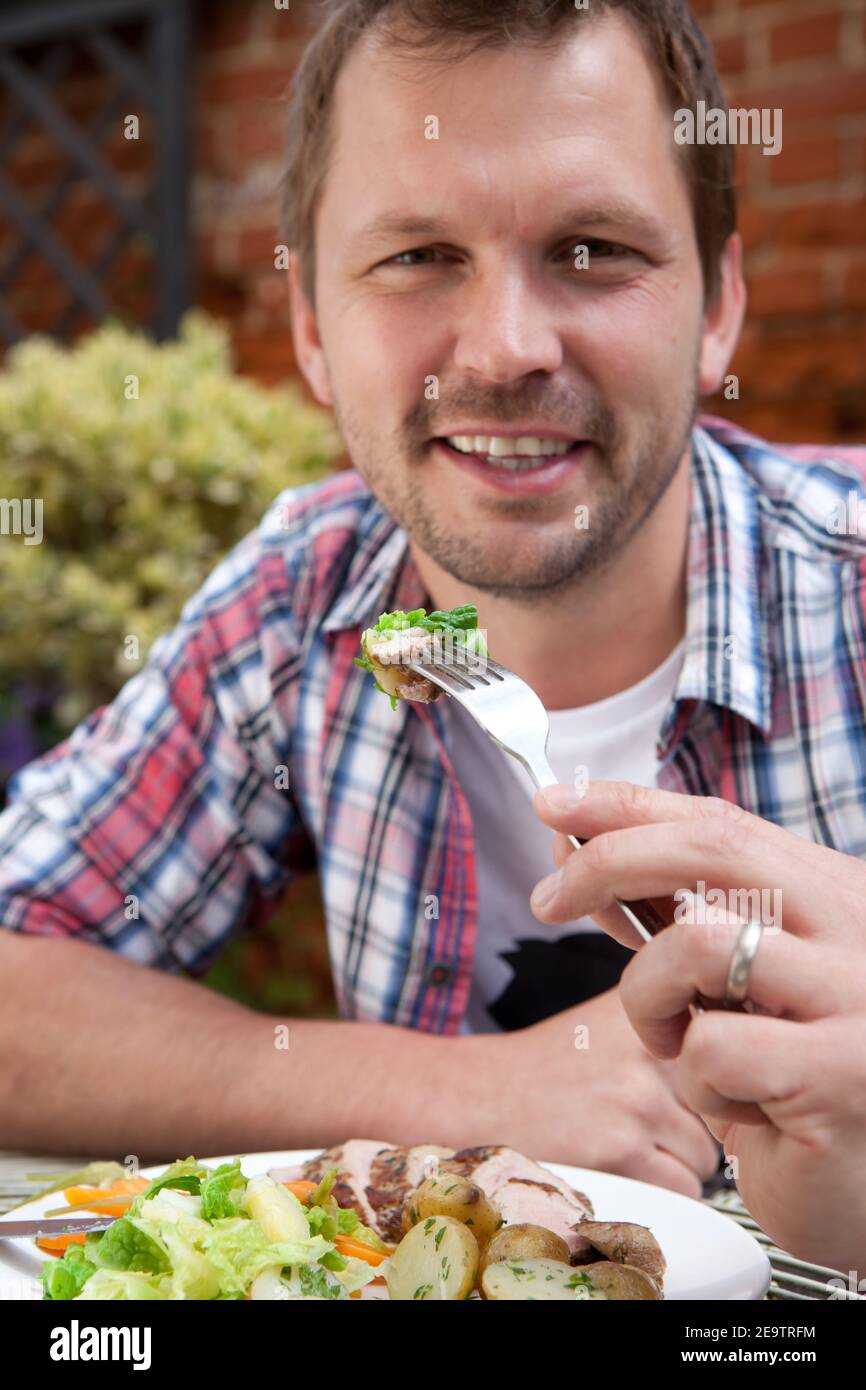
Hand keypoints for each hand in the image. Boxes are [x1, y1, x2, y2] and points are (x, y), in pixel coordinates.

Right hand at [492, 983, 718, 1196]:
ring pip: (705, 1155)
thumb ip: (670, 1016)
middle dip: (691, 1125)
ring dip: (678, 1161)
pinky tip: (623, 1166)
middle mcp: (649, 1048)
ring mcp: (636, 1100)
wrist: (480, 1096)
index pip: (724, 1057)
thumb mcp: (609, 1016)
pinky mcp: (621, 1151)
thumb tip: (736, 1034)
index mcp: (651, 1009)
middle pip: (721, 1110)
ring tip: (627, 1142)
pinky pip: (684, 1188)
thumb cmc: (547, 1065)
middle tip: (640, 1121)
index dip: (710, 1083)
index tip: (687, 1089)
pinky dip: (662, 1189)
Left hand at [530, 779, 865, 1272]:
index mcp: (833, 892)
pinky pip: (711, 1048)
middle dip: (604, 862)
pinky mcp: (839, 1074)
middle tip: (547, 903)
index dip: (627, 804)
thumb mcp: (730, 980)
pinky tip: (738, 1108)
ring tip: (674, 1043)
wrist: (863, 1186)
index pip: (719, 821)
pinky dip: (695, 1082)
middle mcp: (856, 927)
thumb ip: (670, 913)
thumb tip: (575, 848)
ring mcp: (855, 996)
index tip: (553, 802)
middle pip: (708, 848)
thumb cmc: (787, 1079)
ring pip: (696, 943)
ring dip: (650, 999)